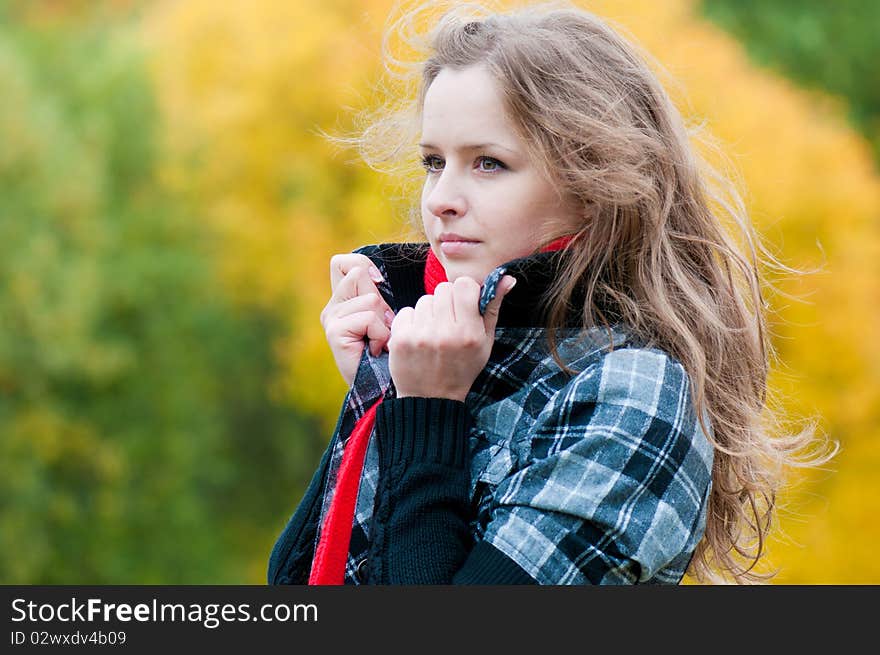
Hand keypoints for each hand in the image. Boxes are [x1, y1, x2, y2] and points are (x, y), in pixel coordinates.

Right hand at [320, 253, 394, 385]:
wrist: (382, 386)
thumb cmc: (388, 352)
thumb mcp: (384, 316)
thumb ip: (377, 294)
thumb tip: (377, 276)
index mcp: (342, 300)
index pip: (343, 263)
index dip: (364, 266)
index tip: (379, 283)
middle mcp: (332, 307)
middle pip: (358, 273)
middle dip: (380, 298)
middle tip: (380, 326)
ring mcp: (331, 319)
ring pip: (369, 298)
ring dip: (383, 321)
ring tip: (378, 340)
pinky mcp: (334, 332)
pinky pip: (368, 318)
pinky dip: (380, 334)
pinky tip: (375, 349)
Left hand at [388, 275, 516, 401]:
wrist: (430, 399)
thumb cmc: (462, 368)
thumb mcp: (485, 342)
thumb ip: (493, 308)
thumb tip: (507, 278)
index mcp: (469, 332)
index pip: (464, 284)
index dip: (465, 291)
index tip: (464, 304)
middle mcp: (445, 333)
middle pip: (443, 288)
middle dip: (446, 301)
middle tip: (448, 322)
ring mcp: (421, 335)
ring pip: (424, 299)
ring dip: (429, 312)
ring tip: (433, 333)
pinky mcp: (401, 339)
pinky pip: (407, 311)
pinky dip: (412, 321)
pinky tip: (419, 338)